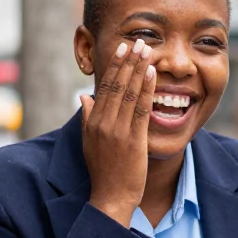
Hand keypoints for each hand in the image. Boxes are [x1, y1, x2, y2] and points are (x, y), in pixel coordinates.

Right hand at [81, 39, 155, 226]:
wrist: (111, 197)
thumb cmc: (104, 172)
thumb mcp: (89, 142)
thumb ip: (87, 118)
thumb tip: (84, 96)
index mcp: (93, 122)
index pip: (104, 86)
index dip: (114, 65)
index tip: (122, 48)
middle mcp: (103, 123)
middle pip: (116, 85)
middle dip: (128, 61)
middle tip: (137, 41)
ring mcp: (118, 131)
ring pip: (128, 93)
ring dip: (138, 69)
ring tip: (146, 50)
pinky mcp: (133, 140)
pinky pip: (140, 109)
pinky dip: (146, 89)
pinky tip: (153, 74)